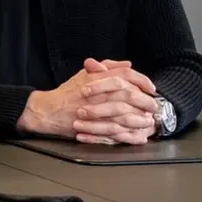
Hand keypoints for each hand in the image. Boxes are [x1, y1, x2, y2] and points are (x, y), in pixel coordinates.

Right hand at [17, 62, 156, 144]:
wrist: (47, 111)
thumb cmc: (66, 93)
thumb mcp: (84, 74)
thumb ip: (106, 67)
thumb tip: (127, 64)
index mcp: (96, 78)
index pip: (124, 75)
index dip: (141, 80)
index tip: (151, 87)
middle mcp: (96, 93)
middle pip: (128, 95)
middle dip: (144, 101)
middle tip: (154, 106)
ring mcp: (94, 110)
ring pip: (124, 114)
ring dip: (140, 119)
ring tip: (149, 122)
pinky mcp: (92, 126)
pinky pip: (115, 132)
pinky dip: (129, 136)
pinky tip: (138, 137)